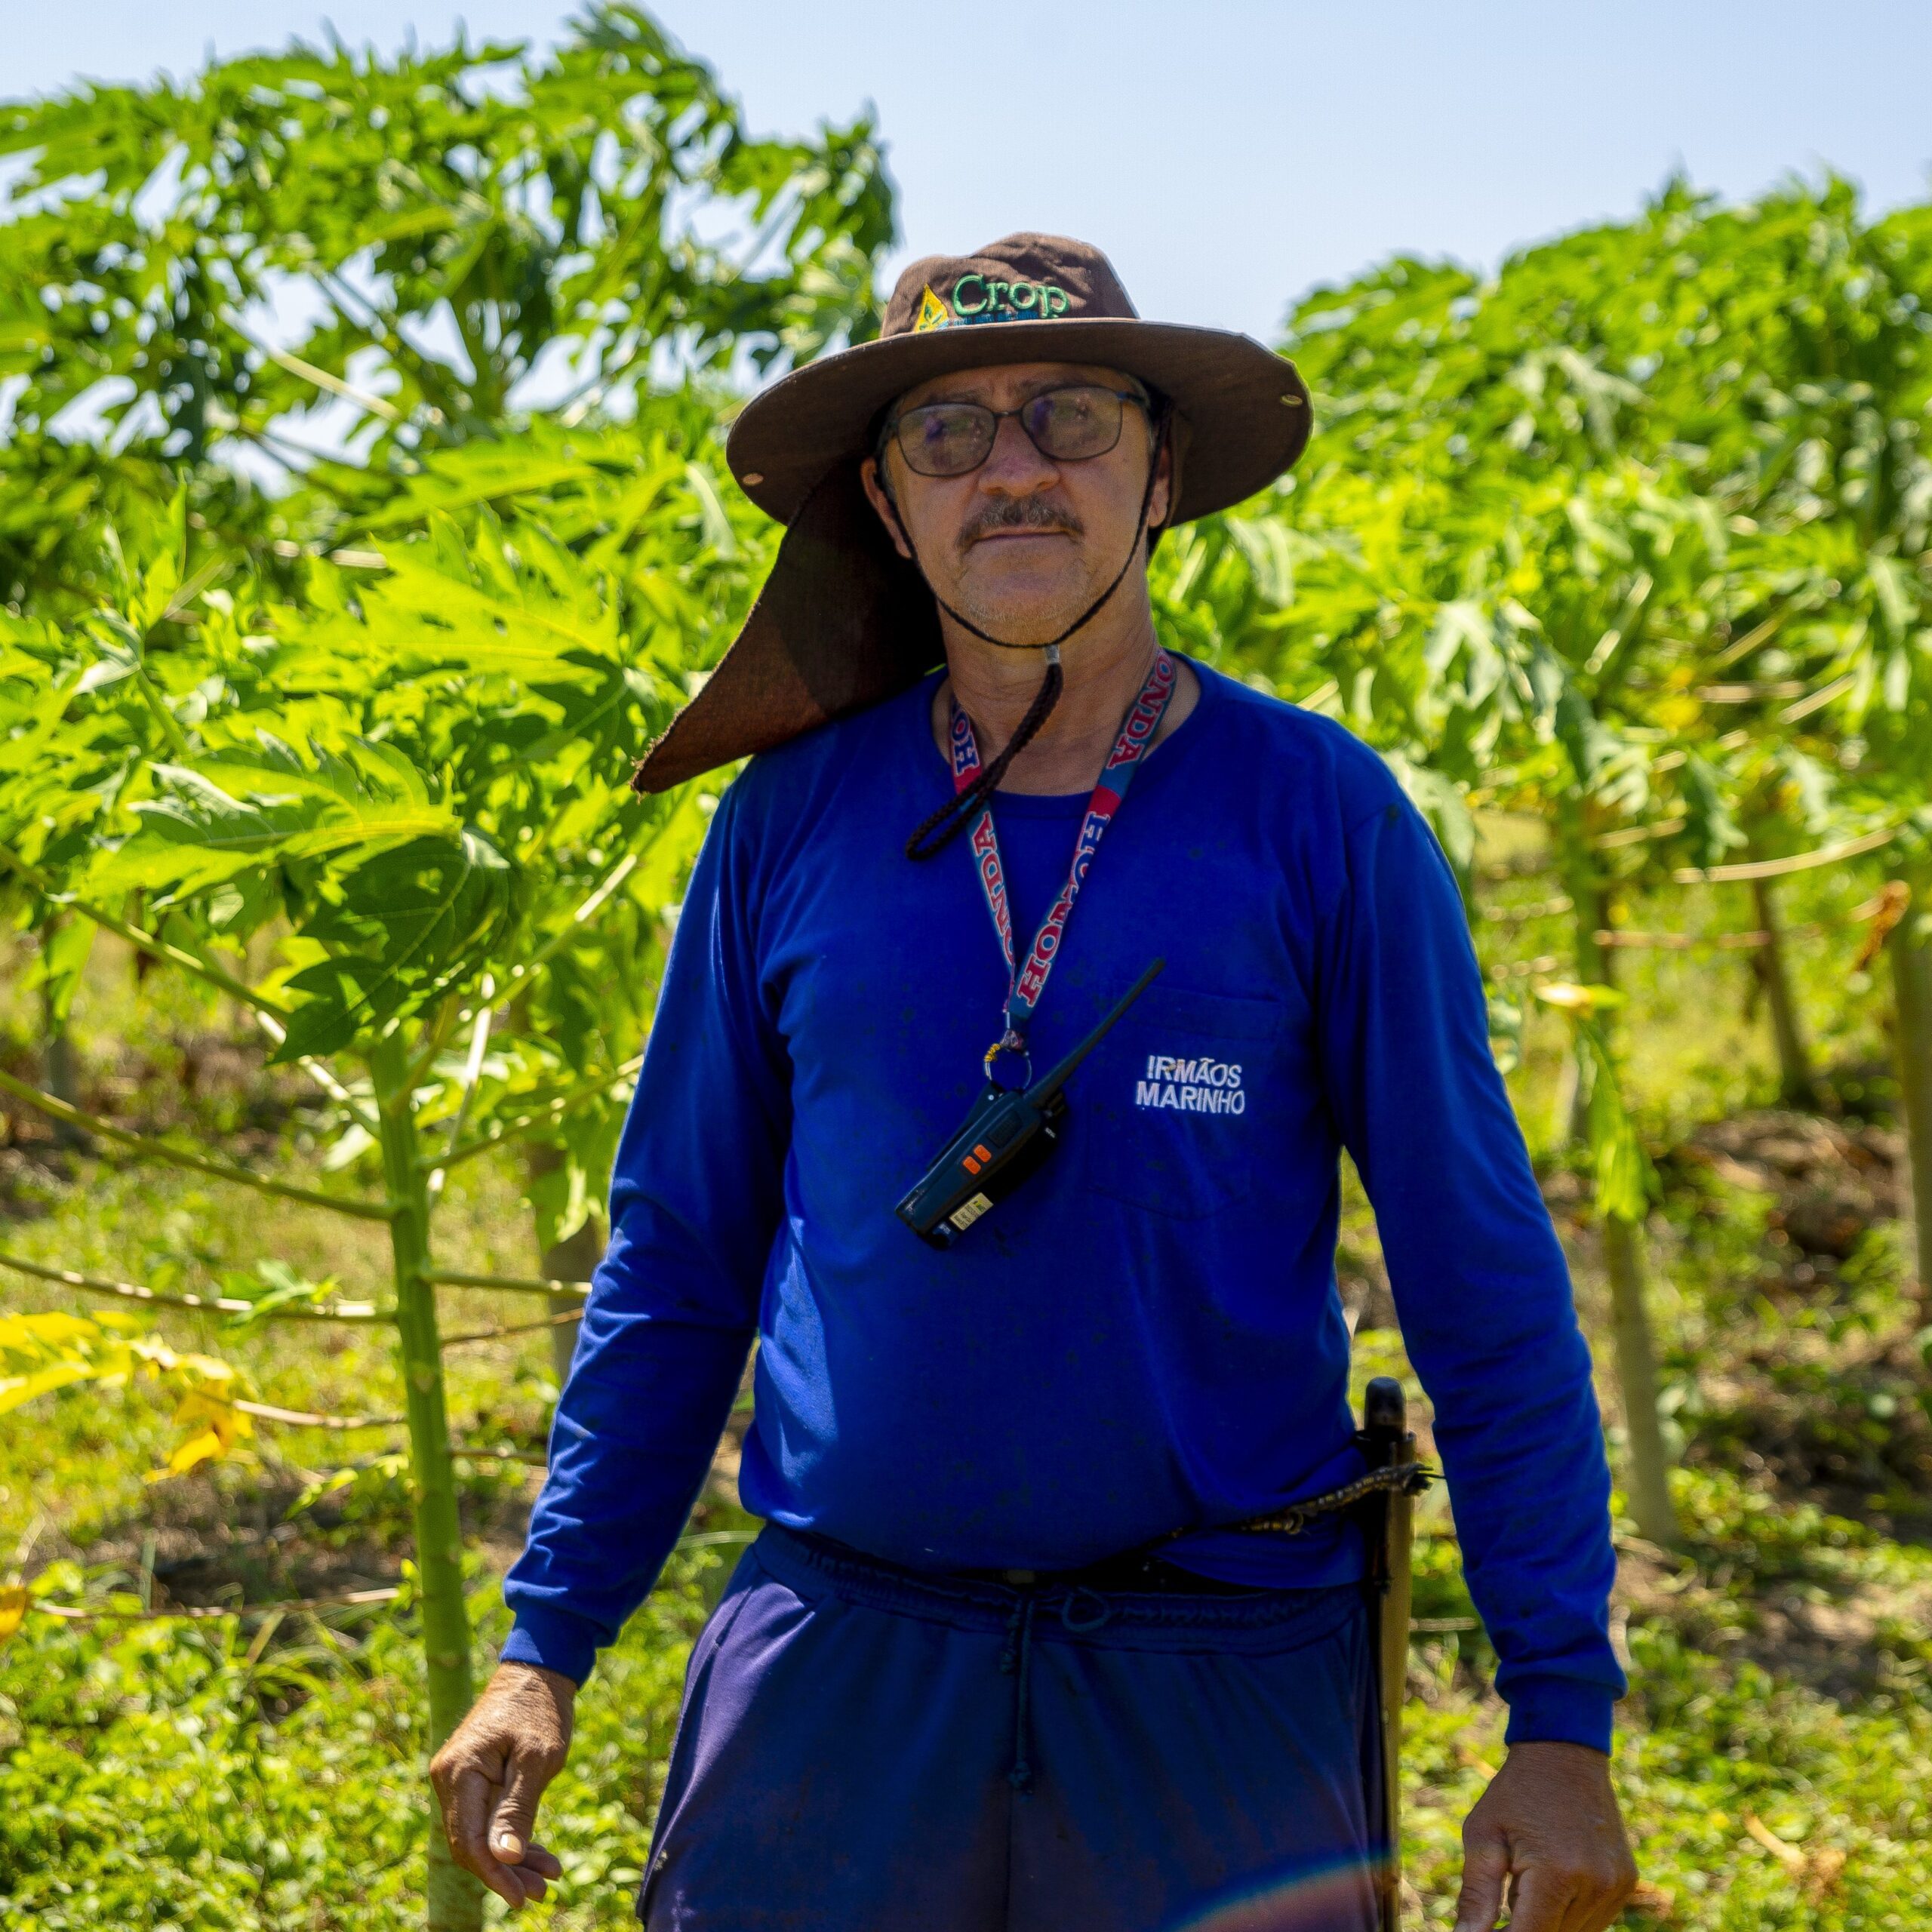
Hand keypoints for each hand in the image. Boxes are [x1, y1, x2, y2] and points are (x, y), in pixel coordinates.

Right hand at [429, 1662, 576, 1910]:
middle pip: (471, 1843)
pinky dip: (511, 1837)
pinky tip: (538, 1856)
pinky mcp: (473, 1780)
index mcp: (459, 1771)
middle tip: (543, 1892)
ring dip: (512, 1859)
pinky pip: (485, 1819)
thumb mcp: (537, 1759)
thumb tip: (502, 1858)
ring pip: (479, 1835)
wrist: (536, 1672)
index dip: (494, 1874)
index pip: (468, 1841)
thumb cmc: (540, 1710)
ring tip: (549, 1878)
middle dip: (506, 1872)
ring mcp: (458, 1779)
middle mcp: (449, 1777)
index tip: (522, 1898)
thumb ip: (517, 1808)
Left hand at [1453, 1740, 1636, 1931]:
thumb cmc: (1515, 1793)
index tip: (1488, 1929)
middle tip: (1506, 1890)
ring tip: (1527, 1876)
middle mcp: (1596, 1885)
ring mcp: (1617, 1887)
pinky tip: (1551, 1876)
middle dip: (1522, 1924)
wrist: (1563, 1753)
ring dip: (1545, 1920)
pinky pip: (1593, 1919)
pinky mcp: (1626, 1883)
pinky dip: (1567, 1912)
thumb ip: (1476, 1895)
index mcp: (1558, 1873)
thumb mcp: (1483, 1835)